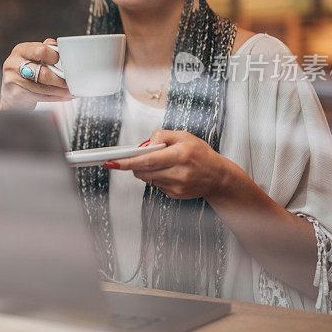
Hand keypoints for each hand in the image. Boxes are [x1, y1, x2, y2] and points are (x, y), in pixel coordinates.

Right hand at [1, 38, 72, 109]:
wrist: (10, 94)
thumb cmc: (23, 74)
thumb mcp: (31, 58)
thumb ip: (44, 50)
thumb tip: (58, 46)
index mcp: (20, 50)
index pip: (41, 50)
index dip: (55, 57)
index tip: (64, 63)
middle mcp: (14, 64)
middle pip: (43, 73)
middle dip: (61, 79)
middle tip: (71, 81)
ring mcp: (13, 80)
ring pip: (45, 87)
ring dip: (61, 91)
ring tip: (71, 91)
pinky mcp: (17, 95)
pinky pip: (42, 97)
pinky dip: (57, 98)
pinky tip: (64, 96)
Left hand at [105, 129, 232, 200]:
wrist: (218, 177)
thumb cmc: (201, 154)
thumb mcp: (184, 136)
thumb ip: (162, 136)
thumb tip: (145, 144)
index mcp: (181, 155)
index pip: (148, 160)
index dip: (128, 162)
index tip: (113, 162)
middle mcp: (179, 173)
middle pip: (144, 171)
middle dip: (133, 165)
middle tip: (132, 158)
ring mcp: (177, 187)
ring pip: (147, 179)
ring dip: (146, 170)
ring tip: (161, 162)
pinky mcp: (175, 195)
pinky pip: (156, 185)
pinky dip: (156, 177)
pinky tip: (168, 172)